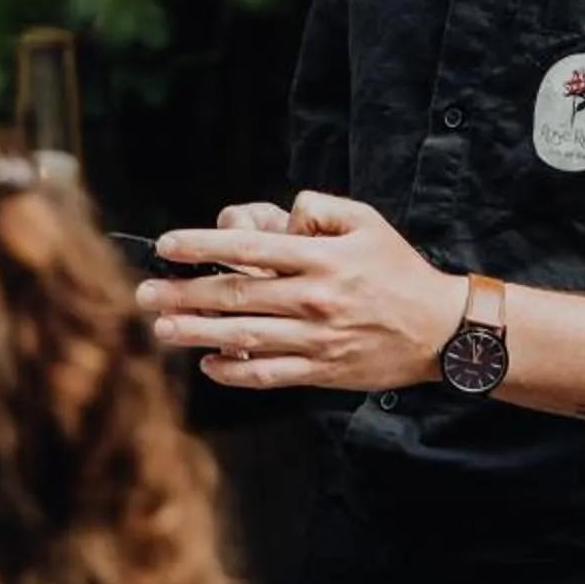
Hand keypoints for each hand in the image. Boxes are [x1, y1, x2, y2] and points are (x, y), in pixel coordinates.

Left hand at [139, 192, 463, 396]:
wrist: (439, 329)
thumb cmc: (399, 270)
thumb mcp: (367, 222)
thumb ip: (320, 209)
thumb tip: (282, 215)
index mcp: (321, 259)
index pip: (249, 248)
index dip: (202, 246)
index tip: (167, 246)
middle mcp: (314, 298)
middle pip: (235, 295)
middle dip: (184, 293)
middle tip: (145, 293)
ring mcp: (316, 338)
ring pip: (243, 336)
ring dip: (196, 333)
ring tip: (162, 329)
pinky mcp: (321, 371)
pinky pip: (268, 374)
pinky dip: (234, 371)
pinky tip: (208, 363)